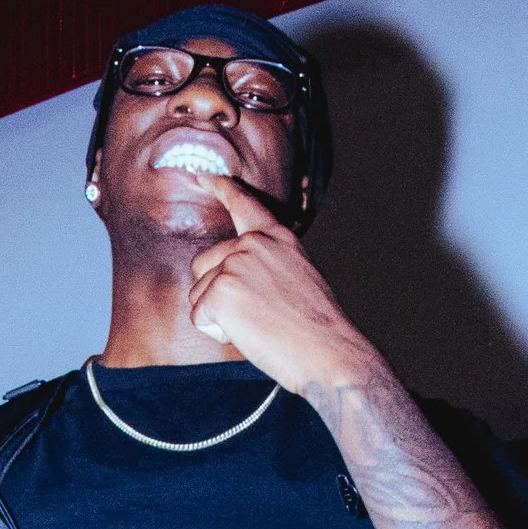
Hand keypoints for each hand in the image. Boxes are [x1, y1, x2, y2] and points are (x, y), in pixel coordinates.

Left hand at [183, 193, 378, 402]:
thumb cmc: (316, 330)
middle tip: (259, 316)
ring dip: (219, 317)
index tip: (202, 175)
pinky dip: (218, 333)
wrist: (329, 353)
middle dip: (215, 294)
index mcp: (278, 239)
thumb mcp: (296, 280)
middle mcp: (254, 244)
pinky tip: (250, 334)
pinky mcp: (221, 290)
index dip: (221, 189)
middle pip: (203, 265)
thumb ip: (265, 267)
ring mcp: (235, 264)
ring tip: (260, 326)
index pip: (244, 206)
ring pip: (198, 294)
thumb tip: (234, 279)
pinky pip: (199, 317)